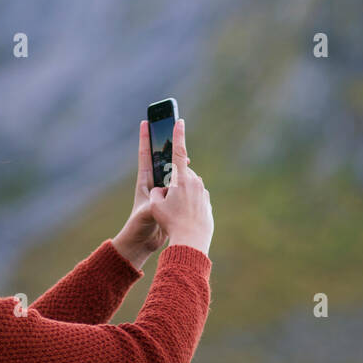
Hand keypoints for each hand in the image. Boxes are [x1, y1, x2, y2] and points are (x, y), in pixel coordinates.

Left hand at [111, 120, 181, 268]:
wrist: (142, 242)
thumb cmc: (138, 226)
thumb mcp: (147, 213)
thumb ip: (154, 204)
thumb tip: (162, 196)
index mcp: (144, 181)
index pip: (145, 155)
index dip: (145, 138)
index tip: (145, 121)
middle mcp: (153, 183)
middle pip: (162, 160)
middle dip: (170, 148)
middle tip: (176, 134)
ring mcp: (163, 191)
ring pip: (174, 173)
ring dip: (181, 167)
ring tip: (188, 161)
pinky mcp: (172, 200)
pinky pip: (181, 186)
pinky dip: (187, 183)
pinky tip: (194, 183)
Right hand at [148, 119, 212, 256]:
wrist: (191, 241)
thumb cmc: (171, 223)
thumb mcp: (155, 206)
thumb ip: (155, 192)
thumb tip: (161, 190)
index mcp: (181, 179)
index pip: (178, 151)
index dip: (178, 135)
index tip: (179, 121)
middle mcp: (195, 182)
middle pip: (181, 175)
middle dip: (172, 183)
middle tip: (166, 202)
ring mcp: (203, 193)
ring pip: (188, 188)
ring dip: (180, 195)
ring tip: (175, 214)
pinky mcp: (207, 203)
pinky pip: (195, 200)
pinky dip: (188, 205)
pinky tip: (184, 219)